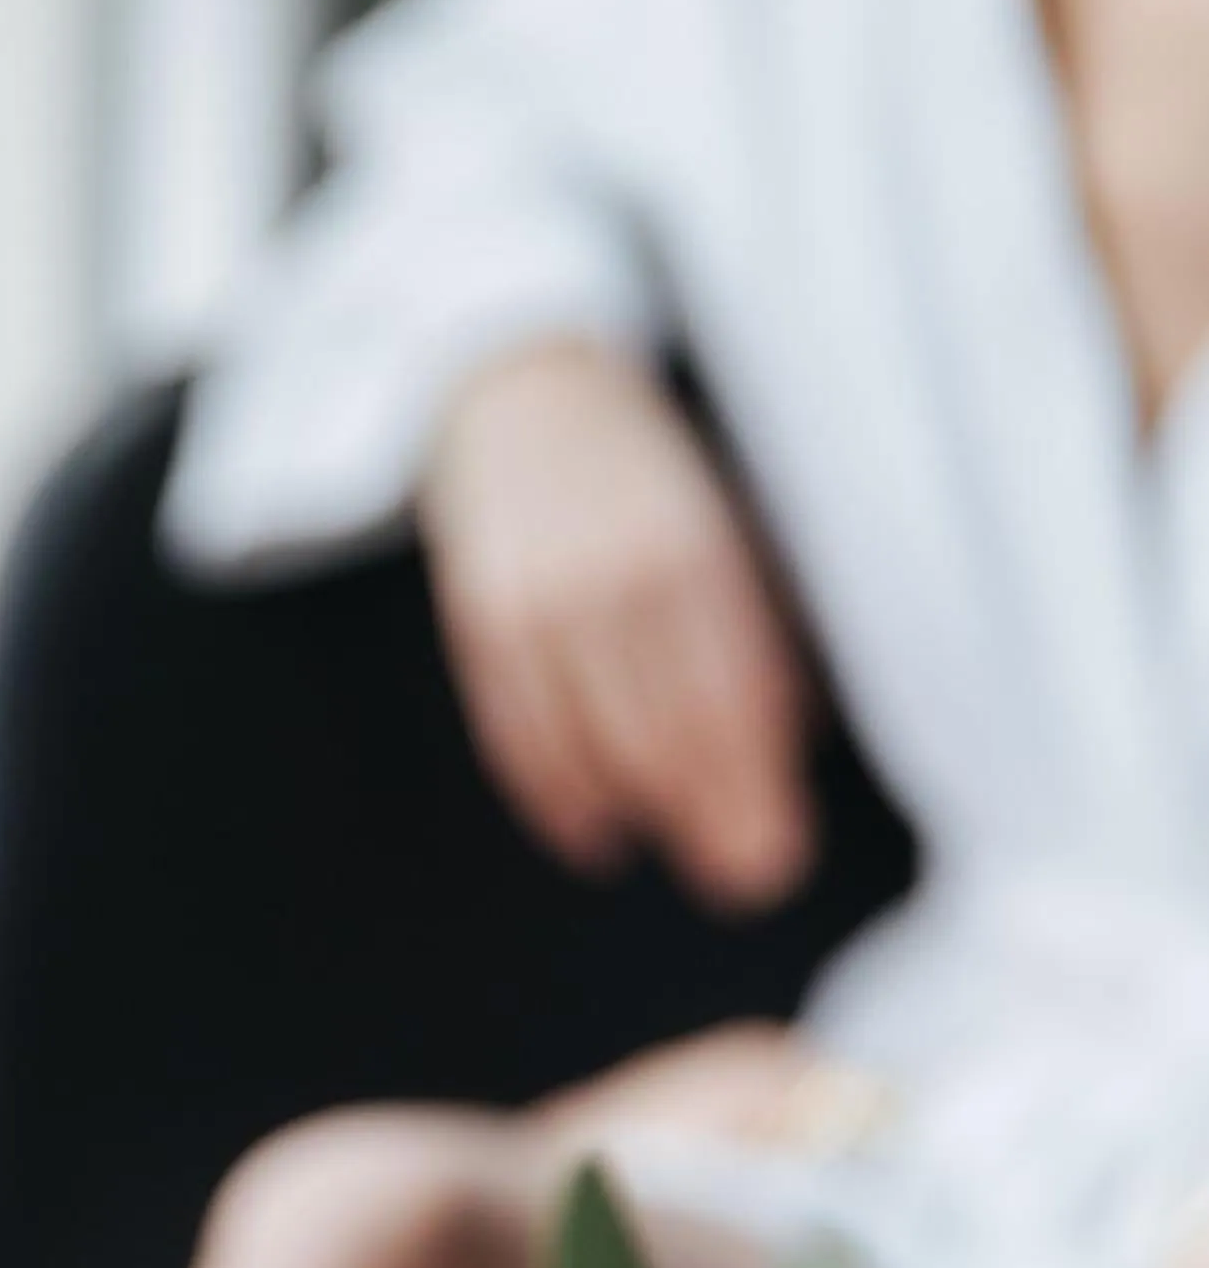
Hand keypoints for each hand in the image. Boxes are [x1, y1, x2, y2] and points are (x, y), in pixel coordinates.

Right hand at [418, 337, 813, 907]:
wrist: (520, 389)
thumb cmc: (649, 469)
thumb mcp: (730, 520)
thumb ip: (762, 627)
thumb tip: (788, 747)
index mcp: (693, 551)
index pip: (732, 703)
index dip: (754, 794)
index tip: (778, 857)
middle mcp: (611, 582)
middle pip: (666, 742)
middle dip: (711, 823)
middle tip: (745, 877)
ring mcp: (536, 608)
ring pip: (592, 751)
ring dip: (640, 815)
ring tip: (677, 846)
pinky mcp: (480, 626)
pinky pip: (520, 741)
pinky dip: (561, 799)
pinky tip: (598, 833)